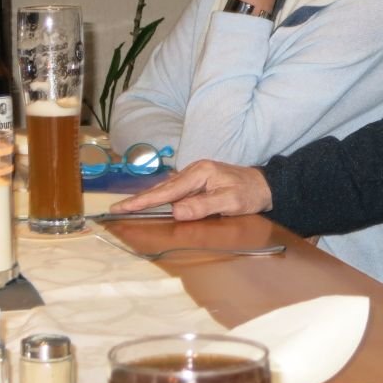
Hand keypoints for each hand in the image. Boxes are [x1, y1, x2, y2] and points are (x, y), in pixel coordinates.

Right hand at [109, 160, 272, 219]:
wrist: (265, 186)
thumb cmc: (250, 193)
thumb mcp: (230, 202)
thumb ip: (203, 206)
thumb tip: (176, 211)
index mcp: (200, 173)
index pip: (167, 191)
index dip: (144, 201)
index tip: (124, 207)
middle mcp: (194, 171)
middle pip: (162, 188)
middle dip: (139, 199)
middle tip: (116, 209)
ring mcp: (196, 175)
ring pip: (167, 189)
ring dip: (149, 198)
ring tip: (128, 207)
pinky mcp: (198, 182)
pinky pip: (175, 190)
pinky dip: (161, 197)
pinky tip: (152, 203)